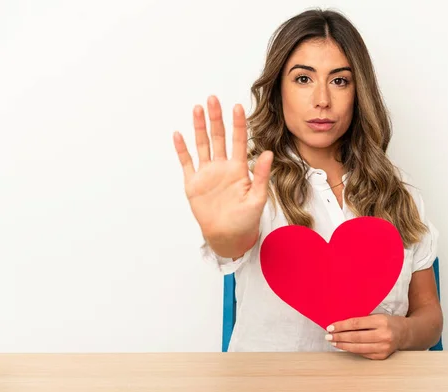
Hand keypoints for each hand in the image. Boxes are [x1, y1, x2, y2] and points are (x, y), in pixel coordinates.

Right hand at [173, 96, 272, 251]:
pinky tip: (178, 134)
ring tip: (198, 109)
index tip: (238, 107)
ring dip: (199, 127)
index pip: (239, 141)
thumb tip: (269, 153)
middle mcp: (222, 167)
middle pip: (218, 137)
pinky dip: (182, 149)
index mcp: (239, 169)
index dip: (238, 124)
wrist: (228, 237)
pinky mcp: (194, 183)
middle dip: (216, 118)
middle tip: (213, 99)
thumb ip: (262, 175)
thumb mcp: (258, 198)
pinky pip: (187, 162)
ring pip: (202, 145)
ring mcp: (207, 174)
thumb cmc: (246, 220)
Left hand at [325, 314, 405, 359]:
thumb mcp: (377, 315)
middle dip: (339, 337)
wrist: (404, 333)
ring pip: (358, 348)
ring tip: (333, 342)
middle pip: (355, 337)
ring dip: (343, 345)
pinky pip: (363, 353)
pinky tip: (344, 347)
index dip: (341, 326)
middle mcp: (383, 335)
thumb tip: (341, 324)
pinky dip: (352, 350)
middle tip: (328, 336)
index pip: (356, 324)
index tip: (330, 327)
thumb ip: (362, 320)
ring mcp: (383, 347)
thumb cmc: (388, 322)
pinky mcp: (382, 356)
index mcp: (381, 321)